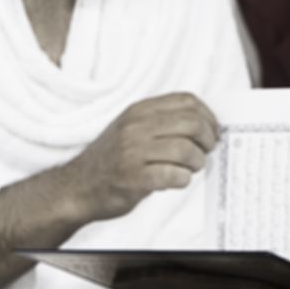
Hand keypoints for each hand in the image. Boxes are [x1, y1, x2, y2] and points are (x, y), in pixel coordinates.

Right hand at [65, 92, 219, 221]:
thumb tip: (206, 125)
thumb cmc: (113, 159)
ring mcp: (132, 151)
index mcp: (139, 110)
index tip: (212, 132)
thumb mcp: (133, 128)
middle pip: (192, 123)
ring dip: (197, 162)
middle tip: (205, 152)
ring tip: (190, 169)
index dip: (208, 117)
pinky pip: (173, 175)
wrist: (76, 187)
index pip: (187, 101)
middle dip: (207, 140)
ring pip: (186, 149)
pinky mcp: (132, 177)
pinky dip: (183, 180)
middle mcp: (136, 126)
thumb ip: (163, 122)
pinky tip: (177, 181)